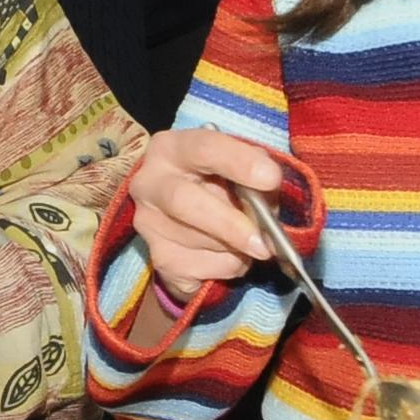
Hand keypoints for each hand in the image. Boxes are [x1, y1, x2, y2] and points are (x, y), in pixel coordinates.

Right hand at [124, 126, 291, 292]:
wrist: (177, 211)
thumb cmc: (215, 180)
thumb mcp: (233, 164)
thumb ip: (253, 171)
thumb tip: (269, 192)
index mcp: (171, 148)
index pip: (204, 149)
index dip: (240, 163)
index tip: (271, 179)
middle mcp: (150, 184)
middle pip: (186, 202)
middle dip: (230, 224)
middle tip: (264, 242)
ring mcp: (148, 224)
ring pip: (200, 243)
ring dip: (236, 248)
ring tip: (249, 240)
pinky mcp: (158, 259)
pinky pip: (201, 270)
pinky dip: (227, 266)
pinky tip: (228, 253)